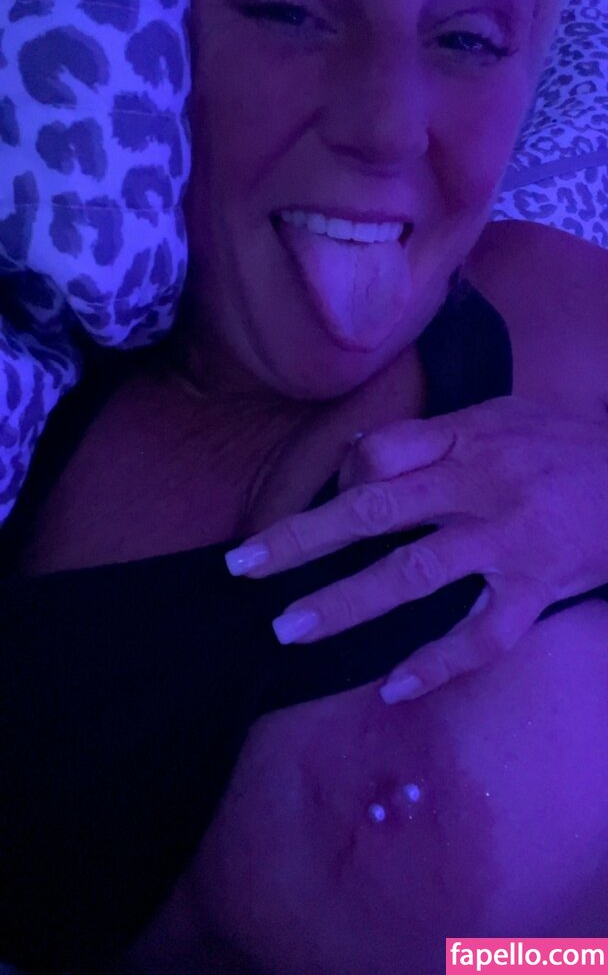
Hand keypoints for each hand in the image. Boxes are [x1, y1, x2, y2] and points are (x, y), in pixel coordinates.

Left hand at [225, 396, 607, 701]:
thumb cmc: (569, 445)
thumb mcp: (504, 415)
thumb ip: (435, 435)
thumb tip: (359, 459)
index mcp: (468, 438)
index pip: (379, 454)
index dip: (337, 480)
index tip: (319, 507)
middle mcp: (480, 485)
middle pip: (374, 509)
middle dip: (303, 539)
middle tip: (244, 567)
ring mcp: (509, 541)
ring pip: (413, 574)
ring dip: (346, 603)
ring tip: (288, 629)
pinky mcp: (537, 589)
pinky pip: (483, 635)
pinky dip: (438, 664)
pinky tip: (394, 687)